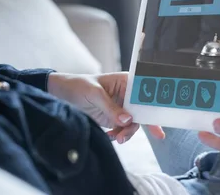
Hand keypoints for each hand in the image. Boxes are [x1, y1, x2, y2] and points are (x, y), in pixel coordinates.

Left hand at [48, 72, 164, 142]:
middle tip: (129, 134)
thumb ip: (111, 107)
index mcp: (125, 82)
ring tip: (117, 138)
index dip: (153, 104)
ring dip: (127, 132)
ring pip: (133, 123)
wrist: (62, 94)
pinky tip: (110, 136)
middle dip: (139, 124)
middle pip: (142, 111)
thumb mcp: (94, 94)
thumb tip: (127, 120)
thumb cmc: (78, 86)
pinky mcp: (114, 118)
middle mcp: (127, 95)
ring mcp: (121, 107)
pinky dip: (119, 135)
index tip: (157, 118)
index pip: (145, 93)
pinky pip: (123, 129)